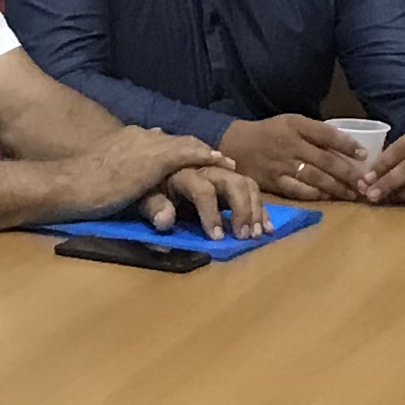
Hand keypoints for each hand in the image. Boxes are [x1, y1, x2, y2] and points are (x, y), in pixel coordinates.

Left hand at [139, 155, 266, 240]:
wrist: (144, 166)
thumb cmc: (143, 186)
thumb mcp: (138, 196)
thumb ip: (153, 208)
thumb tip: (165, 221)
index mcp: (181, 172)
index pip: (202, 189)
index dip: (211, 213)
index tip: (218, 238)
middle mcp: (204, 169)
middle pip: (232, 181)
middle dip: (242, 208)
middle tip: (243, 235)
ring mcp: (219, 172)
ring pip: (245, 183)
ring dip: (255, 209)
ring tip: (255, 234)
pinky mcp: (228, 179)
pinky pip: (250, 188)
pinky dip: (260, 208)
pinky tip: (266, 227)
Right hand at [221, 111, 368, 205]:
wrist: (235, 145)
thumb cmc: (269, 133)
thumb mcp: (291, 122)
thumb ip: (314, 132)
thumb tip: (345, 145)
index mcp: (296, 126)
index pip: (327, 134)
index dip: (348, 145)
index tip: (364, 155)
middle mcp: (291, 145)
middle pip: (325, 160)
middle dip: (348, 173)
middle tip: (365, 183)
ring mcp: (282, 165)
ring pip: (315, 178)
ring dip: (336, 187)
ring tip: (353, 194)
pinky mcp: (274, 182)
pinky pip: (298, 190)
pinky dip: (315, 195)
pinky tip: (328, 198)